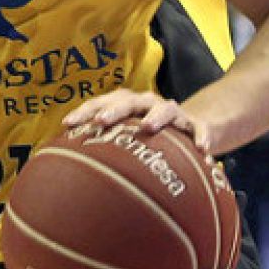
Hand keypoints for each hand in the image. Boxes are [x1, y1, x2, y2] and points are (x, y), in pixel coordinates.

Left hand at [63, 88, 214, 154]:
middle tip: (101, 121)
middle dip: (114, 109)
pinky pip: (200, 130)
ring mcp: (172, 113)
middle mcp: (147, 104)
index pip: (100, 103)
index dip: (84, 112)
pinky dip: (200, 138)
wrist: (189, 128)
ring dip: (156, 117)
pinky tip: (202, 151)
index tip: (67, 124)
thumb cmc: (147, 135)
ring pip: (165, 109)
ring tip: (149, 128)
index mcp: (125, 104)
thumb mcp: (126, 136)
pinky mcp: (195, 125)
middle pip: (128, 102)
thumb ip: (102, 146)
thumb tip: (67, 166)